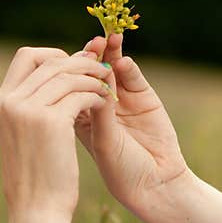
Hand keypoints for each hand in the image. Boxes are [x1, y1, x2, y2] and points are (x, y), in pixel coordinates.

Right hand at [0, 47, 112, 222]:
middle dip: (80, 63)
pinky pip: (81, 93)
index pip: (26, 57)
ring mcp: (29, 110)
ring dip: (93, 78)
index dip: (54, 56)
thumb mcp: (22, 139)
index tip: (74, 70)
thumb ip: (29, 110)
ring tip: (108, 90)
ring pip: (68, 75)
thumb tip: (52, 85)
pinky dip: (97, 95)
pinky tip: (106, 105)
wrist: (36, 211)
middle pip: (50, 61)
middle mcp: (11, 101)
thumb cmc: (35, 180)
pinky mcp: (51, 122)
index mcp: (2, 103)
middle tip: (102, 73)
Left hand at [74, 34, 188, 213]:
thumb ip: (99, 111)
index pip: (69, 86)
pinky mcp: (142, 95)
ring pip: (111, 68)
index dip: (68, 71)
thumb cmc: (120, 168)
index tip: (66, 62)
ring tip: (106, 40)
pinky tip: (123, 60)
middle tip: (90, 45)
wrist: (155, 182)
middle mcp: (97, 104)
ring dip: (108, 53)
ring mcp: (120, 98)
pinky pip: (132, 75)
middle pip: (88, 72)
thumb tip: (93, 78)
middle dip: (88, 57)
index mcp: (78, 117)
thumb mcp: (103, 140)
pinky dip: (127, 65)